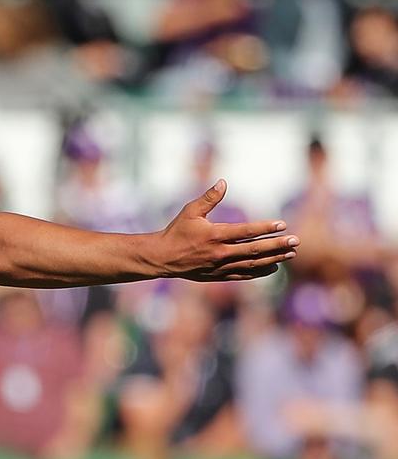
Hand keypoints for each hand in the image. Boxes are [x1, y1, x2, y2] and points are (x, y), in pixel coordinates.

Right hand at [158, 180, 298, 281]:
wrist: (162, 257)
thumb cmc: (176, 231)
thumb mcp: (190, 211)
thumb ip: (209, 198)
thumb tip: (224, 182)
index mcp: (214, 235)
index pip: (245, 231)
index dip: (265, 227)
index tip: (282, 224)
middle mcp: (220, 252)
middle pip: (254, 249)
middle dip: (277, 245)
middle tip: (296, 241)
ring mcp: (221, 266)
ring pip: (253, 264)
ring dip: (274, 258)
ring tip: (291, 254)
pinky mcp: (219, 275)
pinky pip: (244, 275)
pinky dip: (260, 271)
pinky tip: (274, 266)